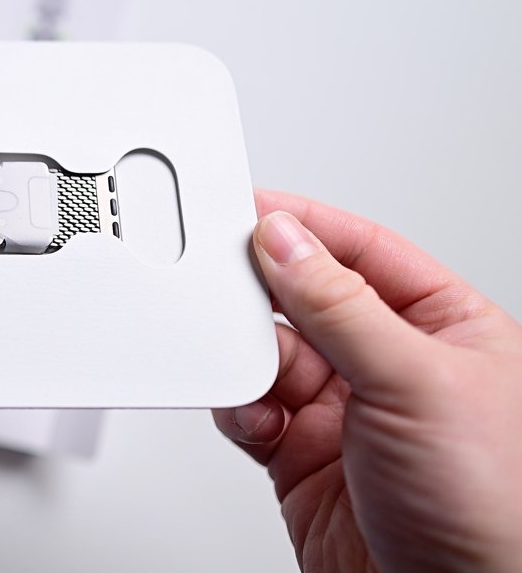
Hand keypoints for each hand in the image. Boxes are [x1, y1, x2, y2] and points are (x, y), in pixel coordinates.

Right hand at [215, 190, 521, 571]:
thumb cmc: (497, 507)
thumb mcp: (418, 382)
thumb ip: (342, 306)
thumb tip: (285, 241)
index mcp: (443, 326)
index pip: (361, 250)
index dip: (303, 225)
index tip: (247, 209)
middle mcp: (391, 363)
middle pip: (303, 298)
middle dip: (262, 295)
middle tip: (222, 282)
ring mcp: (343, 411)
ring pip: (267, 353)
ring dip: (245, 357)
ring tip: (245, 365)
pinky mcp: (300, 454)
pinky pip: (250, 408)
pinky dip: (238, 406)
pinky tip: (254, 414)